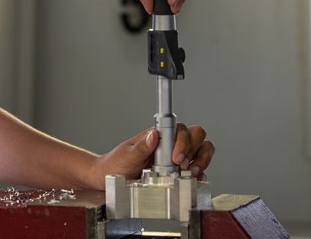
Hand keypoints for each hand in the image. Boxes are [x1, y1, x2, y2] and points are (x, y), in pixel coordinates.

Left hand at [92, 123, 213, 186]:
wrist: (108, 180)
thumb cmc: (115, 164)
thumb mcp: (126, 155)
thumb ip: (141, 146)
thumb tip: (153, 135)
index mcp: (158, 137)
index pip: (180, 129)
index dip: (183, 141)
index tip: (175, 157)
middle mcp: (169, 145)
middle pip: (196, 136)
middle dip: (195, 150)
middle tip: (182, 165)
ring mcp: (175, 159)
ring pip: (201, 150)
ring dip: (201, 161)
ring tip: (190, 173)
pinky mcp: (178, 174)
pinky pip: (197, 171)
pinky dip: (199, 175)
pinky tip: (190, 181)